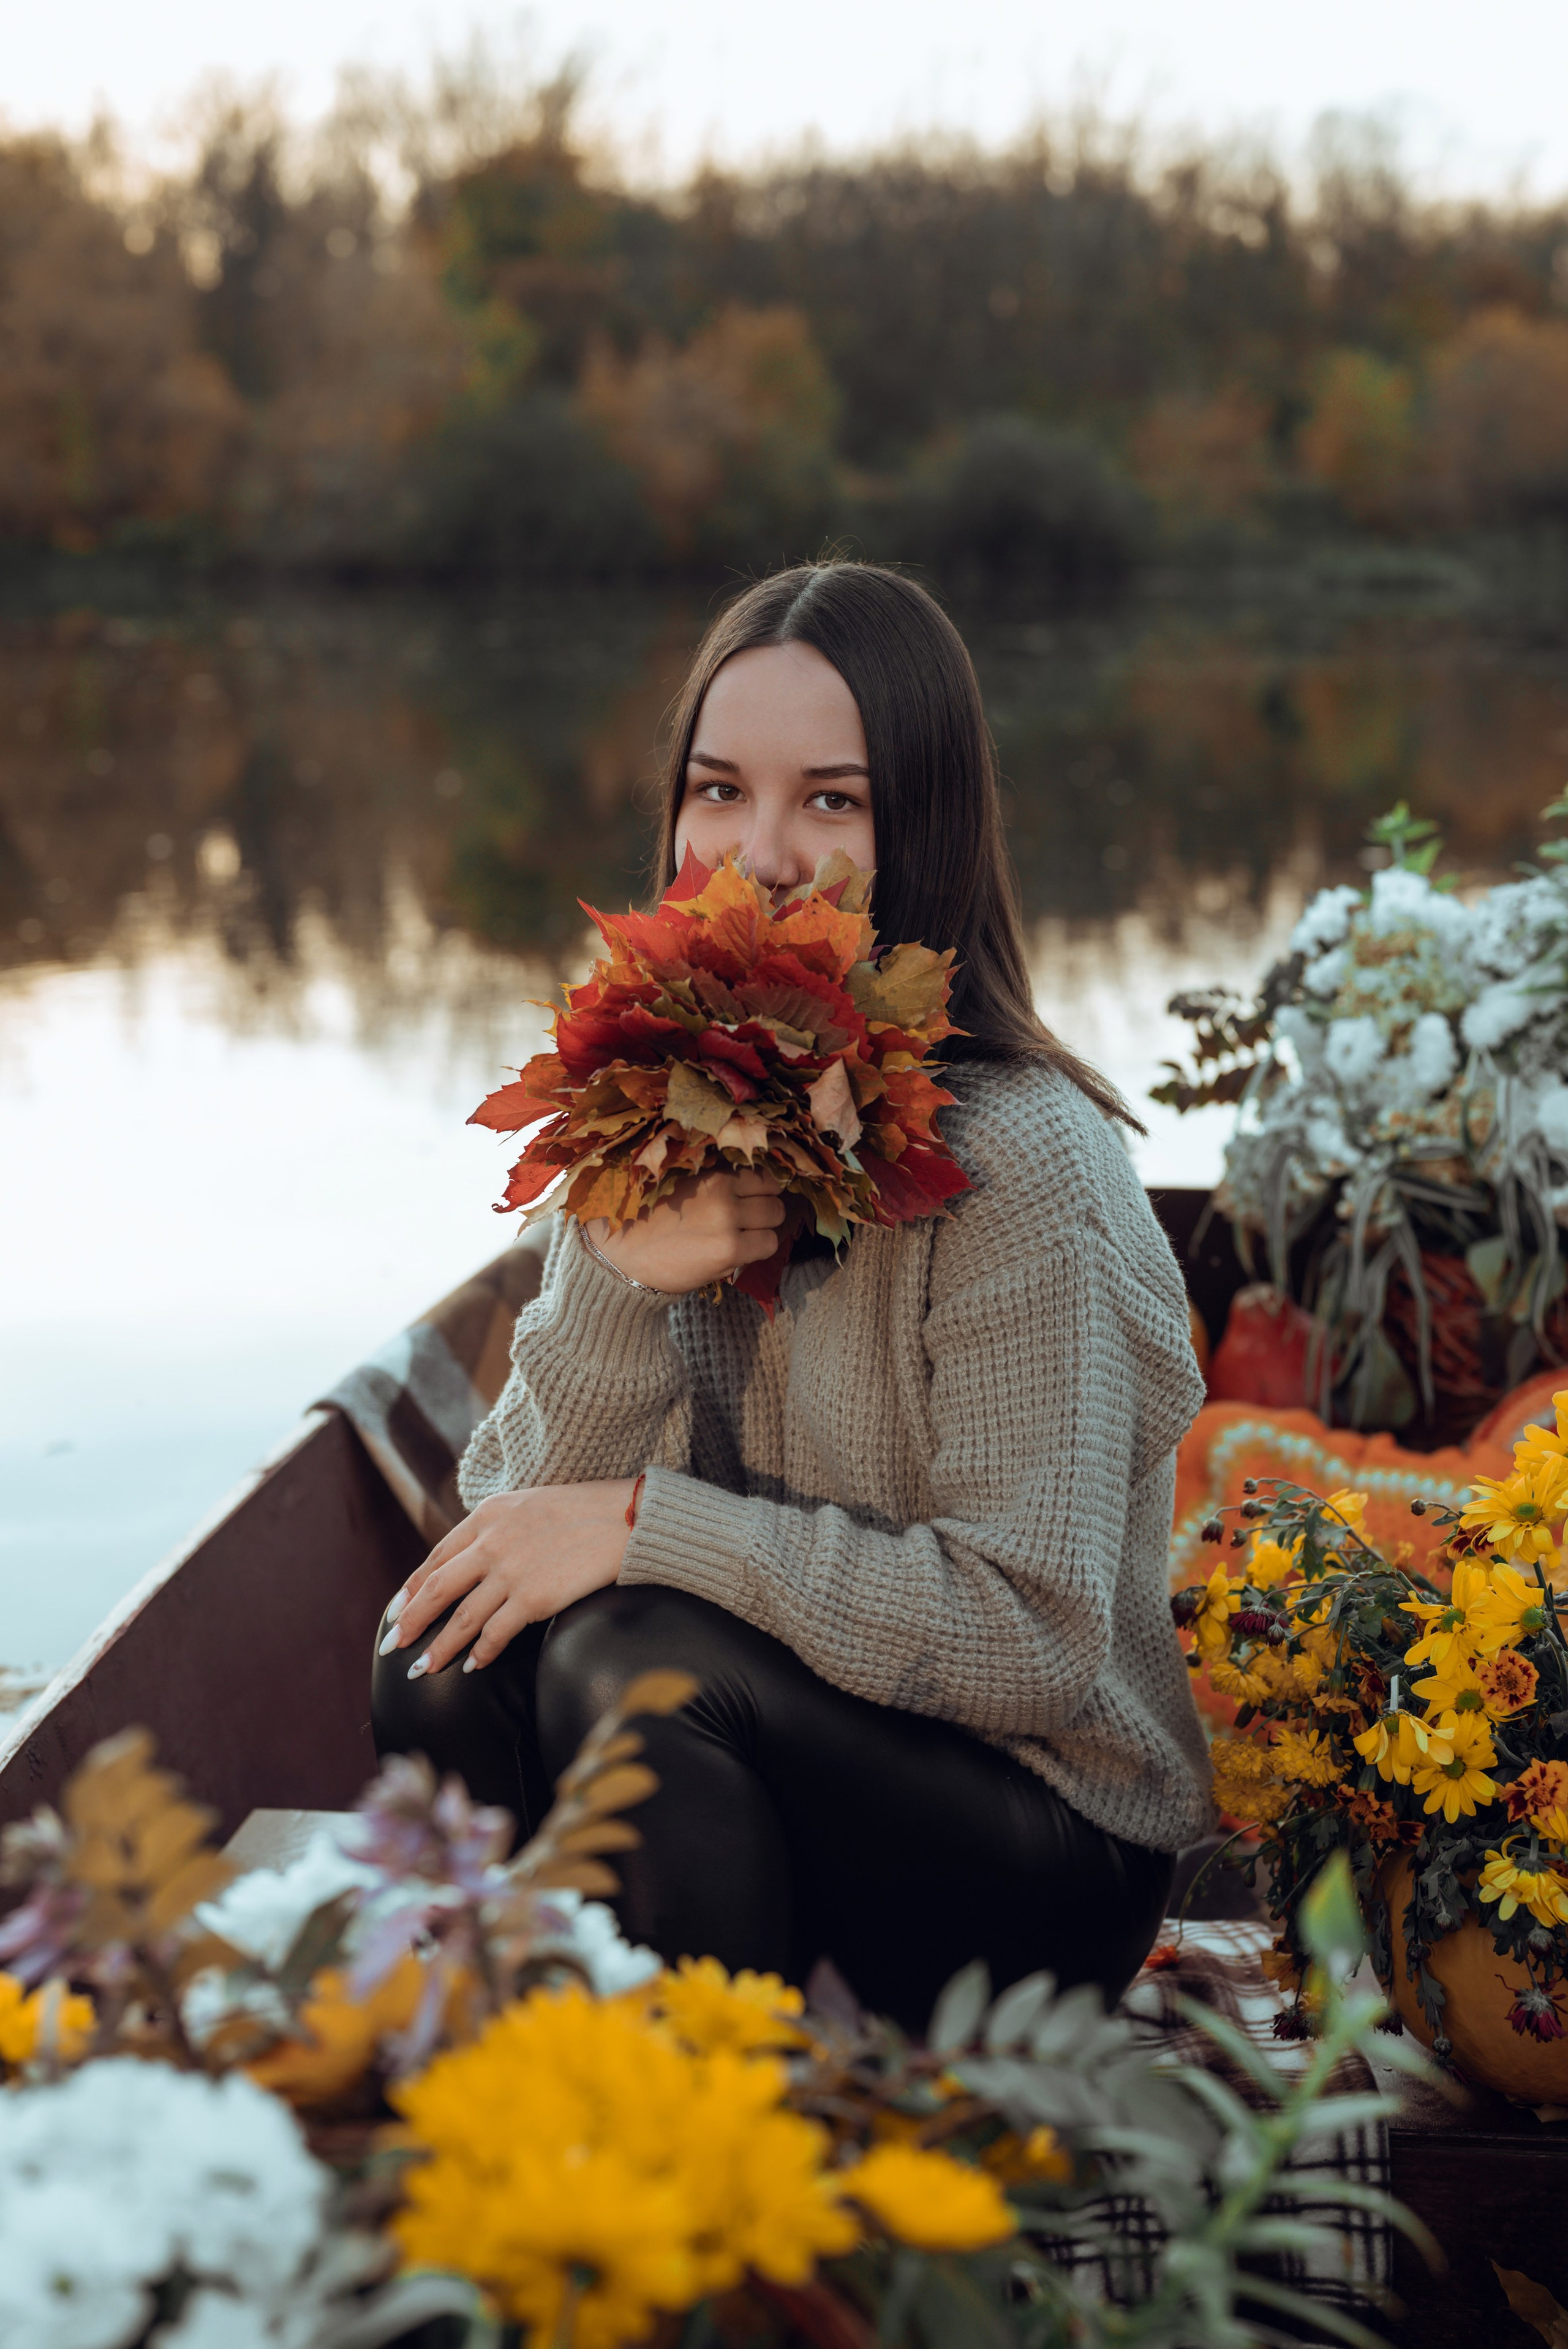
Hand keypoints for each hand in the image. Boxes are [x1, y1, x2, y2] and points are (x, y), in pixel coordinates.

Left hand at [378, 1480, 636, 1677]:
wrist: (626, 1519)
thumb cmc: (581, 1511)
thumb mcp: (526, 1504)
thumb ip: (494, 1528)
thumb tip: (470, 1560)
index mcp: (487, 1516)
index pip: (436, 1557)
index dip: (411, 1589)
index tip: (396, 1611)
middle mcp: (491, 1543)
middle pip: (436, 1589)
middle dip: (410, 1622)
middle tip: (392, 1645)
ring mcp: (511, 1572)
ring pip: (461, 1619)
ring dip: (438, 1648)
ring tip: (422, 1669)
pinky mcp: (534, 1598)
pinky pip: (496, 1633)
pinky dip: (481, 1652)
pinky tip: (473, 1665)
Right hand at [587, 1167, 783, 1294]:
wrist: (620, 1256)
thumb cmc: (645, 1221)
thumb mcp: (678, 1185)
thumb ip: (711, 1181)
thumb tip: (748, 1183)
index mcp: (709, 1172)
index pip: (760, 1171)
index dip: (760, 1186)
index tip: (752, 1196)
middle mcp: (722, 1191)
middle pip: (773, 1192)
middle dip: (765, 1205)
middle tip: (748, 1219)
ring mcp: (727, 1220)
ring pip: (775, 1217)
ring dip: (763, 1227)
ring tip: (741, 1236)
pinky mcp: (729, 1249)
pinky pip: (768, 1244)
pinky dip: (758, 1249)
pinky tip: (736, 1252)